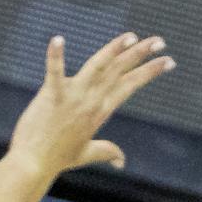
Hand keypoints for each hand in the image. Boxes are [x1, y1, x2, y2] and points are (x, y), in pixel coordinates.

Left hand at [4, 31, 173, 180]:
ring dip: (115, 49)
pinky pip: (54, 71)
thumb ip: (107, 153)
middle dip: (142, 54)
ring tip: (131, 37)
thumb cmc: (57, 158)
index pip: (130, 85)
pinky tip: (57, 39)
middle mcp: (91, 101)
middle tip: (160, 40)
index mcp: (101, 111)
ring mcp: (72, 97)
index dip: (149, 71)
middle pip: (120, 71)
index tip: (167, 61)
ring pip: (98, 66)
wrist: (34, 165)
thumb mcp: (86, 154)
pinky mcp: (51, 95)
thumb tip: (122, 162)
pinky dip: (55, 55)